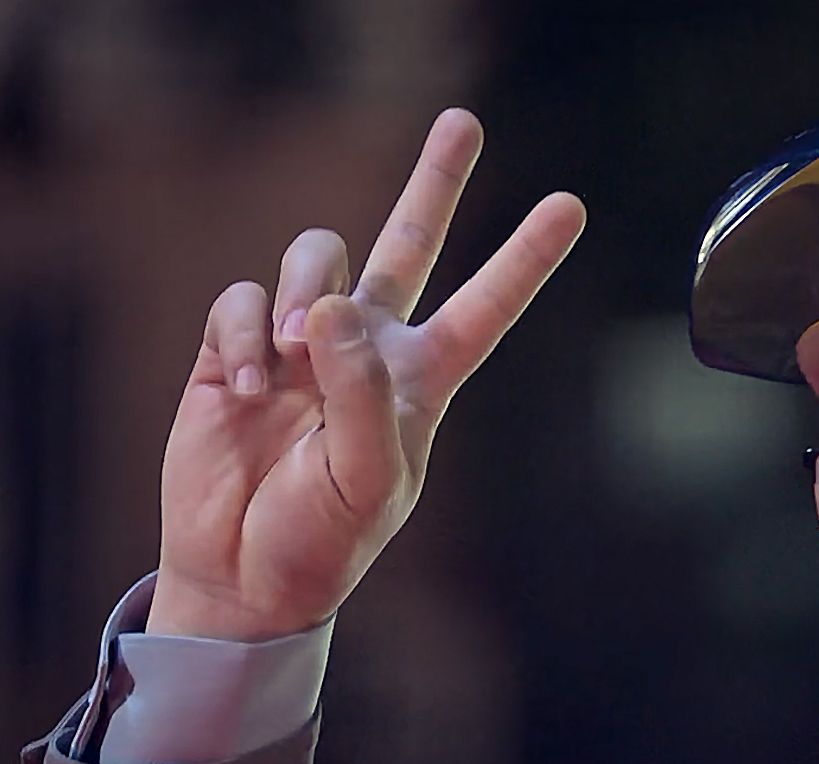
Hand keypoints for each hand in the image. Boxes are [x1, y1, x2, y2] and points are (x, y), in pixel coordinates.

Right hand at [146, 109, 585, 640]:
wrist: (243, 573)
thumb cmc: (322, 540)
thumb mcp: (365, 479)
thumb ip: (359, 393)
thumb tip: (335, 310)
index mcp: (421, 382)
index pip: (486, 308)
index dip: (526, 258)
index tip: (570, 205)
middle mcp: (368, 350)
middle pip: (408, 245)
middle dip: (434, 183)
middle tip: (463, 121)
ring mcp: (302, 344)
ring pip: (316, 259)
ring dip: (303, 292)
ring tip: (290, 361)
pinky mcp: (236, 347)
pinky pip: (241, 298)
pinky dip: (244, 331)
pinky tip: (249, 383)